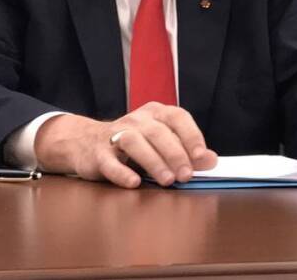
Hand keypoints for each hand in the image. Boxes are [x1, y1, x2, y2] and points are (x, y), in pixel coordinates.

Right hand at [33, 103, 217, 188]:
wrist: (85, 142)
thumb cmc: (131, 145)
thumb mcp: (160, 144)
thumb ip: (186, 151)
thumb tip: (211, 159)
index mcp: (154, 114)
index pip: (176, 117)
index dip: (191, 135)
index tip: (201, 156)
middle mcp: (134, 121)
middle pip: (157, 132)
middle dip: (174, 154)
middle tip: (186, 176)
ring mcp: (114, 135)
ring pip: (133, 142)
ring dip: (153, 161)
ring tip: (166, 180)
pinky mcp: (97, 153)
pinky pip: (109, 161)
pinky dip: (122, 172)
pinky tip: (134, 182)